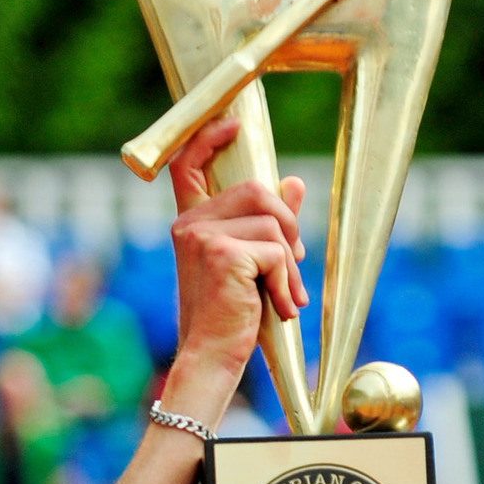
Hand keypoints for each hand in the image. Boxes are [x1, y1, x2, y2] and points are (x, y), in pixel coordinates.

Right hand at [167, 118, 307, 397]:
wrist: (212, 358)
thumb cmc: (229, 317)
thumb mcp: (249, 266)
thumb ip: (269, 225)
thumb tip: (295, 182)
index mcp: (190, 223)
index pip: (188, 165)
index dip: (209, 138)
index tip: (233, 125)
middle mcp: (190, 224)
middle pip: (257, 191)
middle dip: (289, 226)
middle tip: (294, 263)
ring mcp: (203, 237)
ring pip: (274, 225)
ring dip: (291, 265)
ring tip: (286, 297)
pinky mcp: (223, 254)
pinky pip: (276, 252)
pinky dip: (286, 282)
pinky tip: (280, 308)